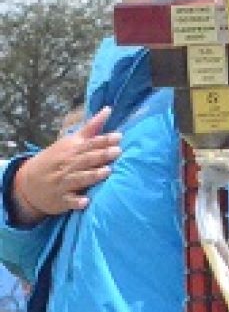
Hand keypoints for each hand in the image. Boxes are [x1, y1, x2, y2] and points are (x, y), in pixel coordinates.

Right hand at [11, 109, 118, 225]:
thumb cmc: (57, 159)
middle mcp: (66, 166)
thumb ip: (91, 128)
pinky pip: (69, 201)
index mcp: (70, 151)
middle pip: (85, 160)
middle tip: (118, 151)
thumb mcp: (71, 142)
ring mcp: (62, 183)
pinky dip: (76, 201)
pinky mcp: (61, 199)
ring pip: (78, 178)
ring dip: (92, 175)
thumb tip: (109, 109)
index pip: (88, 144)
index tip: (119, 137)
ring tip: (107, 172)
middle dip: (101, 155)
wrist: (28, 182)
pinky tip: (86, 202)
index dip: (103, 140)